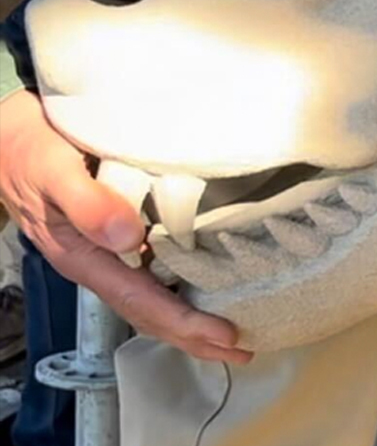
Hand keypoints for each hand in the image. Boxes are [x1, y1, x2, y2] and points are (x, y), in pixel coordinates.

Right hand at [0, 90, 251, 363]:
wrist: (8, 136)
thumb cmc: (30, 149)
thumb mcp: (53, 170)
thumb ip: (87, 204)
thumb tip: (130, 239)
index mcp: (83, 257)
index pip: (141, 302)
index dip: (185, 322)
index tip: (226, 336)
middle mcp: (97, 262)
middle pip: (149, 312)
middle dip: (194, 336)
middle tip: (243, 352)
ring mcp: (105, 252)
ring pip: (152, 297)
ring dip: (190, 319)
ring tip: (230, 336)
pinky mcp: (115, 234)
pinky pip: (152, 272)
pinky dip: (182, 288)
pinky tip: (208, 286)